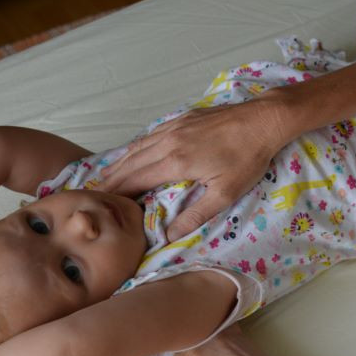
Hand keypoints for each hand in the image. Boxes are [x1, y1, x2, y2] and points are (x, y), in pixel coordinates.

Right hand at [97, 98, 288, 240]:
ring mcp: (175, 127)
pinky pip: (151, 135)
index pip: (135, 180)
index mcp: (175, 162)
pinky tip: (134, 152)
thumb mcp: (225, 193)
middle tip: (92, 194)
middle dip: (110, 179)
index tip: (100, 204)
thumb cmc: (248, 158)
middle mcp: (168, 142)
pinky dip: (137, 147)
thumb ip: (195, 215)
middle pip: (130, 163)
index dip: (116, 193)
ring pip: (138, 146)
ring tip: (105, 176)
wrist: (263, 120)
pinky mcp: (183, 118)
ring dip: (120, 162)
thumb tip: (169, 236)